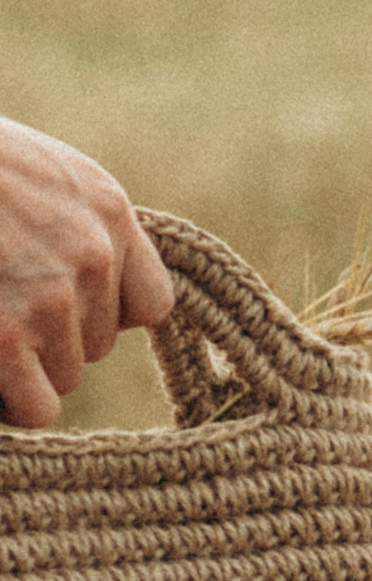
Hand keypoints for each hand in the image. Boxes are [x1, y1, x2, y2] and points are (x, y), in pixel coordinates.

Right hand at [0, 116, 174, 427]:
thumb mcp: (33, 173)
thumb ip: (71, 225)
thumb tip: (81, 299)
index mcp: (106, 210)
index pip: (149, 304)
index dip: (102, 316)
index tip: (60, 309)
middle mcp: (91, 255)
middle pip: (96, 344)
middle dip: (49, 339)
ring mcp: (50, 299)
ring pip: (64, 377)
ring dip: (22, 368)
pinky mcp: (5, 338)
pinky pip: (37, 407)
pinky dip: (10, 400)